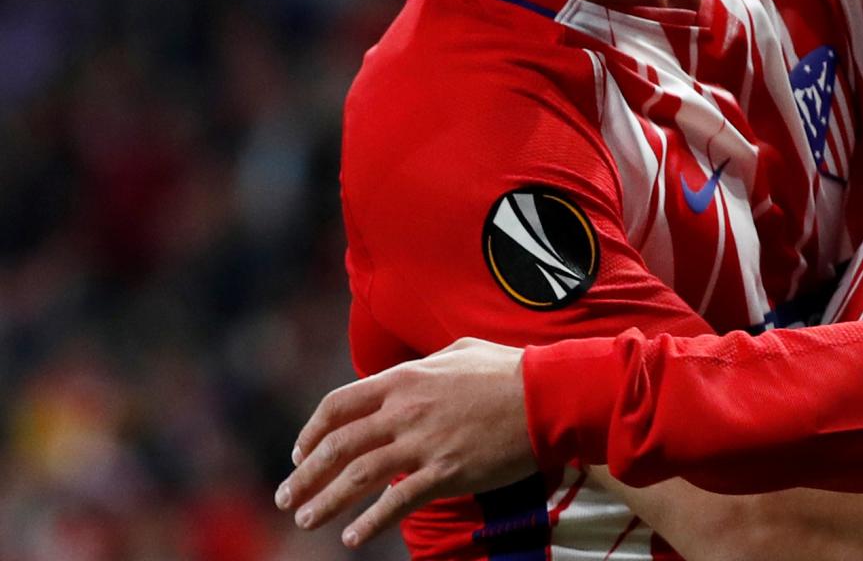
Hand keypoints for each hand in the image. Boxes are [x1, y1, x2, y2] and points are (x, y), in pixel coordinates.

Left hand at [273, 338, 534, 547]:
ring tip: (306, 519)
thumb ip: (425, 365)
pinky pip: (397, 502)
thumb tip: (410, 373)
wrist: (547, 395)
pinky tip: (352, 538)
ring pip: (357, 476)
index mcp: (403, 380)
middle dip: (306, 475)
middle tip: (287, 497)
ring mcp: (423, 444)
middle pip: (338, 446)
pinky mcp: (446, 473)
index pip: (338, 406)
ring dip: (326, 502)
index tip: (299, 454)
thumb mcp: (459, 352)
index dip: (311, 432)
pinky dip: (369, 523)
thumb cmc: (509, 370)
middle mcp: (404, 412)